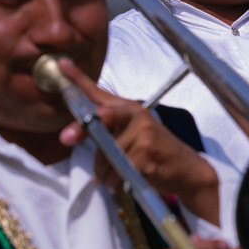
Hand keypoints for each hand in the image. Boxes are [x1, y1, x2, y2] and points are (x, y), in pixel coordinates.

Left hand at [58, 59, 218, 223]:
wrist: (186, 168)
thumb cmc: (155, 150)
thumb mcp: (133, 132)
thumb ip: (106, 128)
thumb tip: (70, 134)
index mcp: (130, 108)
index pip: (100, 92)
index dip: (79, 78)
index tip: (62, 65)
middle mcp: (137, 116)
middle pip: (100, 117)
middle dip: (80, 129)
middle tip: (65, 138)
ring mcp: (143, 135)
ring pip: (105, 154)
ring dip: (102, 172)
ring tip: (110, 177)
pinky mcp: (146, 155)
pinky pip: (117, 172)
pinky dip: (114, 182)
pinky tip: (121, 183)